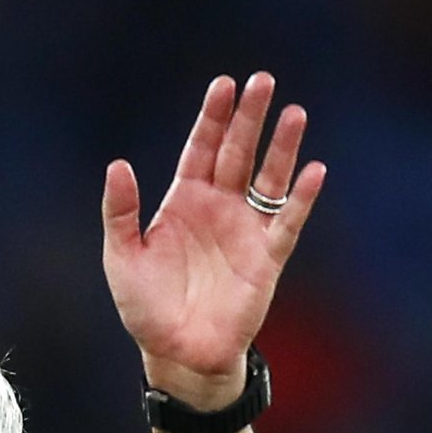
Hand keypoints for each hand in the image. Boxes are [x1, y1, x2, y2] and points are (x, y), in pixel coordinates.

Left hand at [102, 72, 324, 410]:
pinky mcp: (267, 258)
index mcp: (184, 201)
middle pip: (237, 153)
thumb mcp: (122, 256)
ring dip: (282, 148)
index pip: (201, 149)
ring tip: (295, 113)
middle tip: (263, 80)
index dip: (212, 118)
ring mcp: (245, 230)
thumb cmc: (146, 306)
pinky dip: (301, 199)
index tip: (223, 85)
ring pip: (268, 179)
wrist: (177, 352)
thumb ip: (120, 211)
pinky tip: (313, 171)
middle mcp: (218, 208)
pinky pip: (288, 223)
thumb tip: (118, 164)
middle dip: (250, 117)